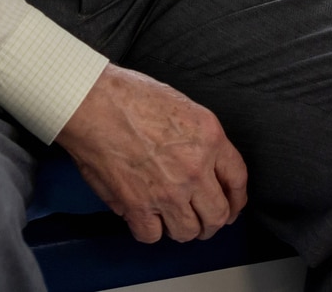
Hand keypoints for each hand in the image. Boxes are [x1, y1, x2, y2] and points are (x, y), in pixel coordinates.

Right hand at [56, 64, 249, 242]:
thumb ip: (199, 140)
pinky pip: (152, 235)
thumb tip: (204, 166)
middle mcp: (194, 168)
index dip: (237, 200)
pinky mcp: (138, 206)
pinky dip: (149, 230)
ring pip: (188, 231)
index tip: (233, 207)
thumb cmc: (131, 96)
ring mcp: (168, 191)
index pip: (237, 179)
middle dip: (212, 222)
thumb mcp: (184, 107)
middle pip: (217, 215)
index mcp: (210, 138)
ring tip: (173, 220)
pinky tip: (146, 217)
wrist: (94, 104)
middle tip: (204, 222)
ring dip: (182, 229)